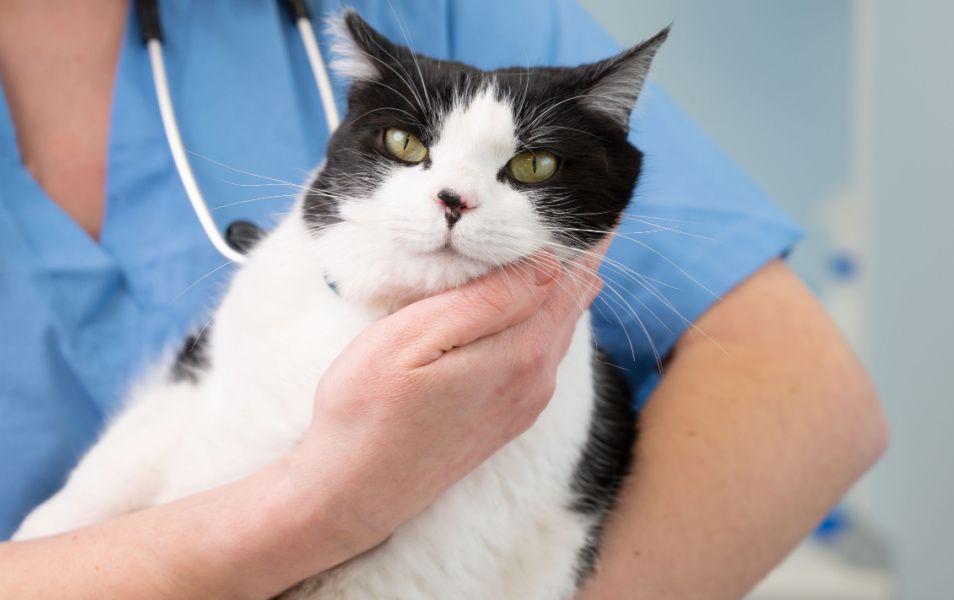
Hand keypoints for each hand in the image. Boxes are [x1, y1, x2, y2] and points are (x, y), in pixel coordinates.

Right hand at [289, 241, 609, 550]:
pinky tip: (534, 304)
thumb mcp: (413, 339)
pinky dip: (546, 319)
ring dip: (563, 288)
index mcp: (521, 353)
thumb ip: (485, 302)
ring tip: (569, 246)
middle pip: (570, 303)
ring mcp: (525, 403)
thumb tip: (547, 265)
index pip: (569, 280)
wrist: (353, 493)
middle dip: (579, 258)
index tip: (600, 198)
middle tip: (590, 211)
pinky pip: (543, 354)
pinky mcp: (508, 417)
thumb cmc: (368, 409)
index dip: (584, 238)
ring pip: (558, 328)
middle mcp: (536, 380)